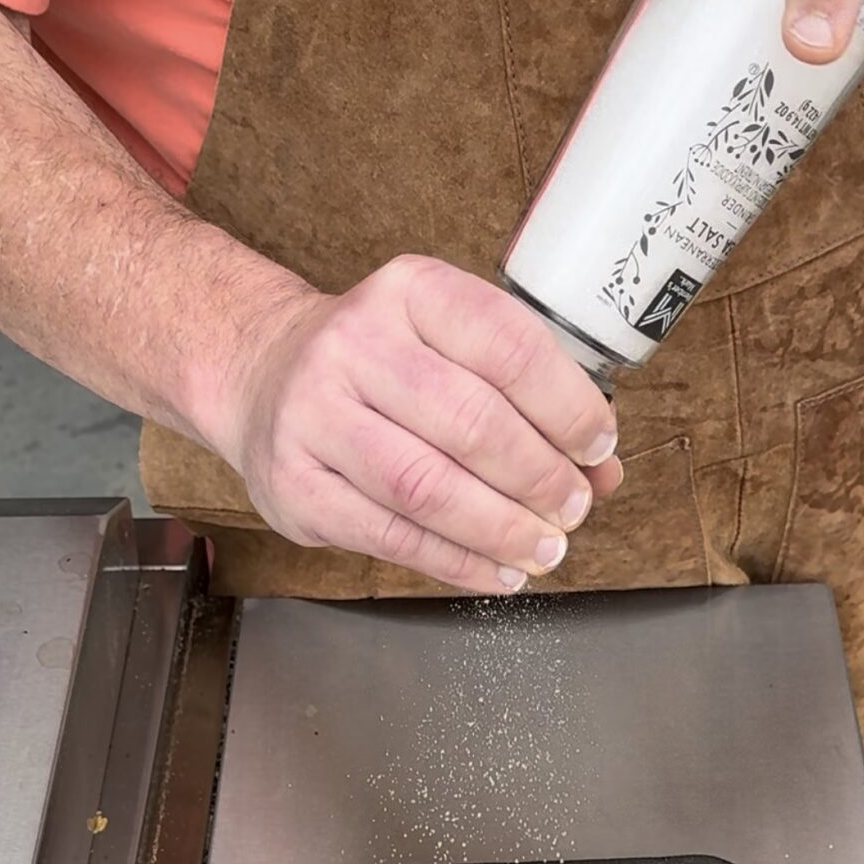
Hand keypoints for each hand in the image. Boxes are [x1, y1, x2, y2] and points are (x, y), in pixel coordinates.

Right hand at [223, 255, 621, 594]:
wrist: (261, 376)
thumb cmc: (381, 366)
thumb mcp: (449, 346)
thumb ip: (526, 398)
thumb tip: (602, 469)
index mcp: (410, 292)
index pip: (506, 346)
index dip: (567, 405)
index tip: (598, 447)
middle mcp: (355, 346)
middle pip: (470, 422)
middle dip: (539, 477)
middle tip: (575, 508)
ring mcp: (315, 417)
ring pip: (427, 487)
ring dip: (501, 529)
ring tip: (546, 549)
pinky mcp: (297, 487)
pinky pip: (392, 537)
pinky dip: (458, 562)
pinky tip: (499, 572)